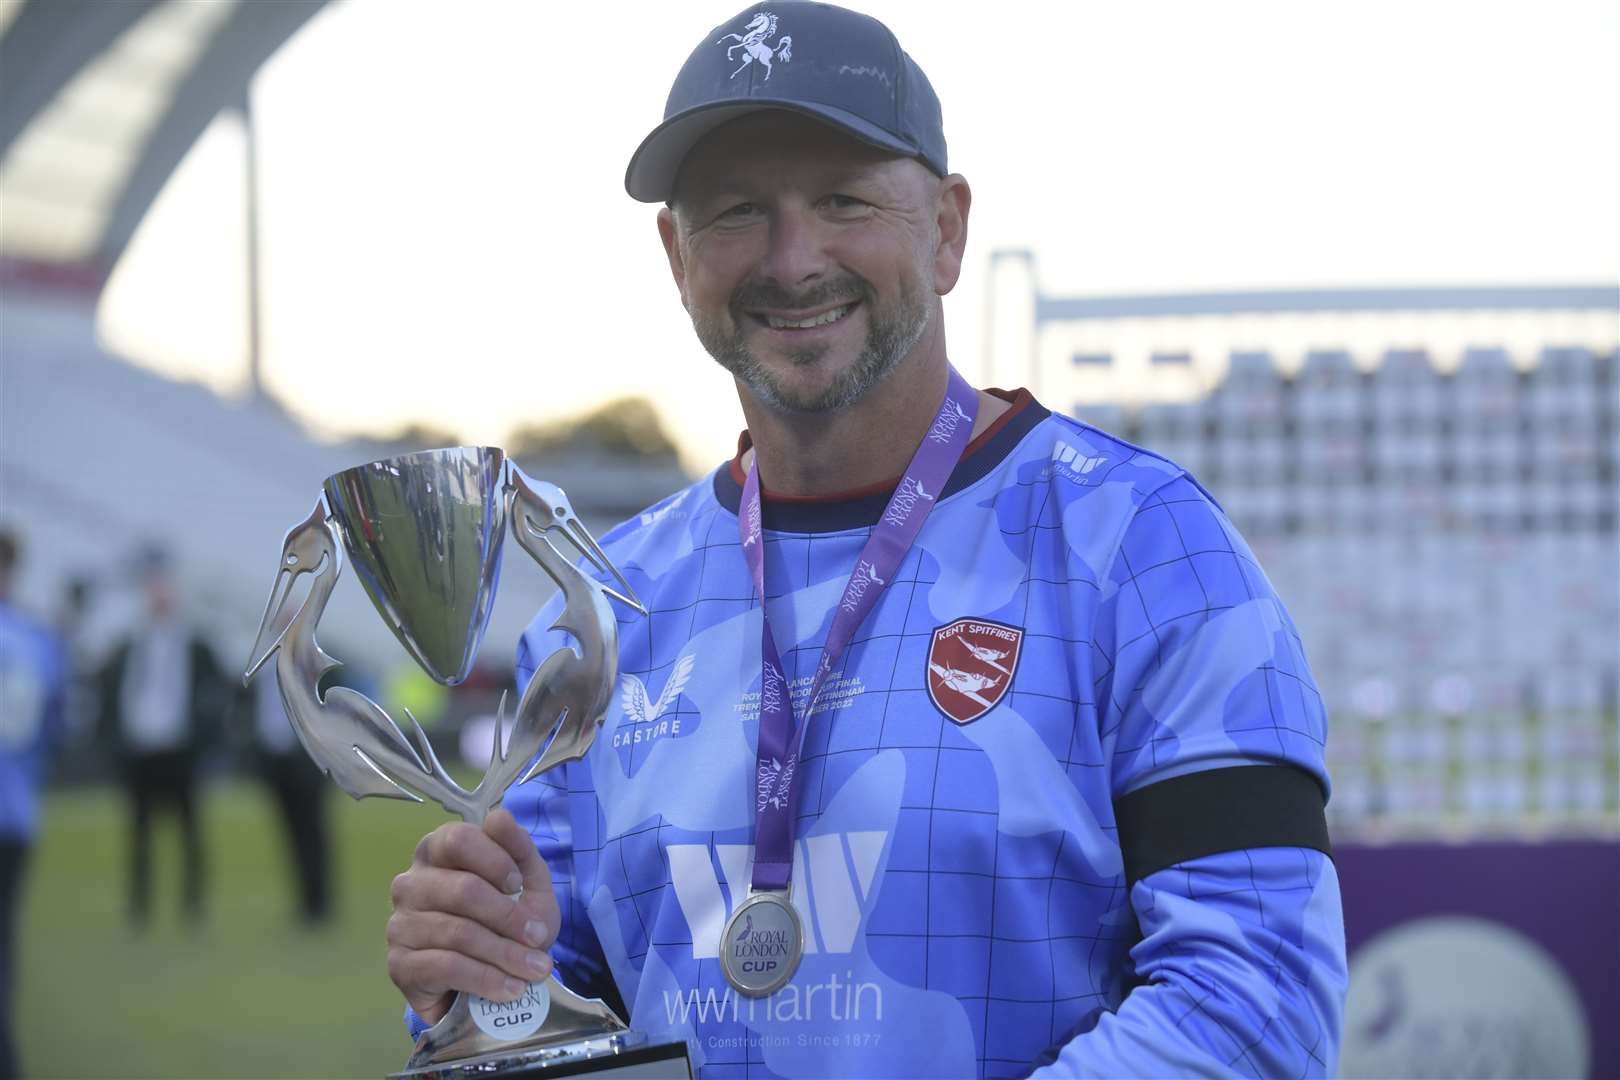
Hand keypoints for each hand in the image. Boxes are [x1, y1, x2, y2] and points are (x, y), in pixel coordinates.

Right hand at [386, 808, 560, 1024]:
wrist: (491, 979)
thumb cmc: (507, 921)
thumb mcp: (527, 883)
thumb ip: (518, 848)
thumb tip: (499, 816)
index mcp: (437, 851)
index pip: (458, 840)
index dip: (494, 861)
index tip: (519, 884)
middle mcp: (410, 883)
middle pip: (462, 890)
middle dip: (509, 917)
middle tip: (539, 938)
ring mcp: (400, 924)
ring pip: (458, 932)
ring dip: (505, 954)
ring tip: (535, 970)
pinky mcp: (399, 964)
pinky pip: (445, 967)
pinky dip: (486, 979)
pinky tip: (511, 989)